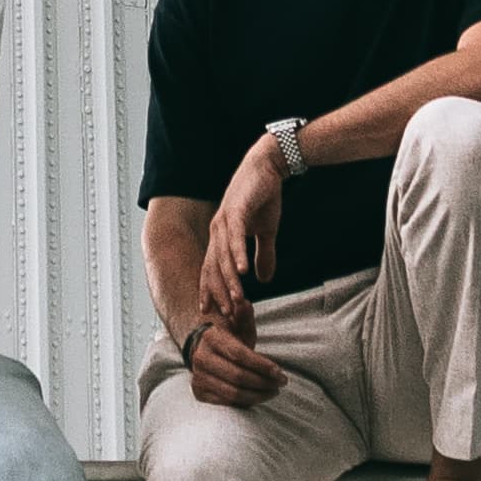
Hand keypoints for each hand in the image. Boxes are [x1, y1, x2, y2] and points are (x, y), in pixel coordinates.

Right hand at [178, 305, 280, 412]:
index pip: (240, 355)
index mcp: (211, 338)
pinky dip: (245, 402)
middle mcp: (200, 358)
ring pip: (233, 393)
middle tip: (281, 383)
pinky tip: (257, 396)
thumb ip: (244, 315)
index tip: (280, 372)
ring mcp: (198, 376)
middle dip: (263, 382)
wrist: (205, 351)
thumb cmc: (229, 338)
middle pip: (238, 376)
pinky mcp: (199, 392)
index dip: (262, 365)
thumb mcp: (238, 325)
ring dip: (257, 395)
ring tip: (273, 391)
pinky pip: (226, 402)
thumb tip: (243, 302)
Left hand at [199, 136, 289, 329]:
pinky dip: (238, 255)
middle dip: (219, 293)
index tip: (215, 314)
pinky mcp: (237, 210)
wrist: (269, 165)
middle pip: (213, 268)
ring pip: (223, 257)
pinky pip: (236, 237)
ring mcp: (225, 220)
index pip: (212, 270)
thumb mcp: (266, 232)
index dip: (212, 291)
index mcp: (221, 237)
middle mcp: (217, 230)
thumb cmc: (264, 197)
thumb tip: (263, 280)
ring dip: (230, 280)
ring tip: (237, 301)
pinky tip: (244, 272)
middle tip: (228, 315)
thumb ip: (263, 256)